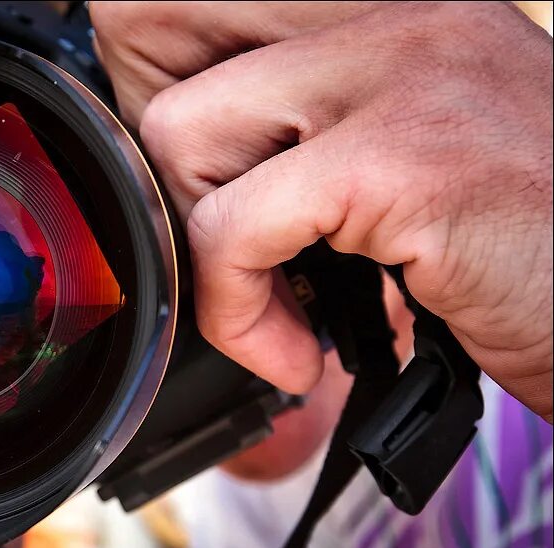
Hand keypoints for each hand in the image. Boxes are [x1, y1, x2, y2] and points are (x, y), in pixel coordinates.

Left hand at [92, 1, 552, 420]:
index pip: (221, 60)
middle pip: (186, 106)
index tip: (235, 240)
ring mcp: (400, 79)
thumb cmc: (532, 266)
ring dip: (216, 271)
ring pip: (186, 152)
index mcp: (393, 31)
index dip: (201, 168)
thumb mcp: (415, 186)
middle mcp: (396, 29)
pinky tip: (302, 357)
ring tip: (284, 329)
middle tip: (259, 283)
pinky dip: (241, 312)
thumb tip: (214, 205)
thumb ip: (322, 168)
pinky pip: (235, 229)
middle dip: (198, 214)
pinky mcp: (401, 156)